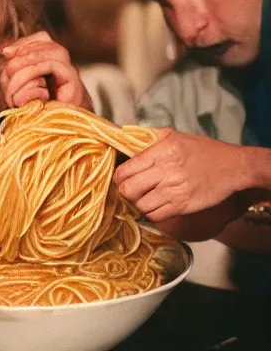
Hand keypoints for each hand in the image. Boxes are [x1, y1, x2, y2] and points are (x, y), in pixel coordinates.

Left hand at [0, 31, 90, 109]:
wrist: (52, 132)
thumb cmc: (34, 112)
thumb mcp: (17, 88)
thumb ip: (12, 71)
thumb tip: (7, 52)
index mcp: (49, 64)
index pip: (42, 39)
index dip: (24, 42)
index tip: (6, 53)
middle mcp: (62, 65)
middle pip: (47, 42)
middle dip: (24, 51)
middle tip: (8, 67)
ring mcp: (69, 72)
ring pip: (54, 51)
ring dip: (28, 60)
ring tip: (13, 72)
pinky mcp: (74, 82)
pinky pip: (55, 65)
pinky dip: (37, 69)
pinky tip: (26, 81)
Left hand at [115, 128, 256, 220]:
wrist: (235, 167)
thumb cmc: (203, 151)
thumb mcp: (173, 136)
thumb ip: (147, 138)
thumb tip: (122, 138)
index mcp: (161, 151)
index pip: (124, 171)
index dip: (118, 178)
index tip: (122, 179)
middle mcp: (166, 171)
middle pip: (128, 190)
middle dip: (125, 192)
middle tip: (132, 190)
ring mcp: (175, 190)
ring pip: (140, 205)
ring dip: (139, 204)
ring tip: (145, 198)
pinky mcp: (184, 205)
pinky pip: (155, 216)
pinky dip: (151, 213)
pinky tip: (156, 206)